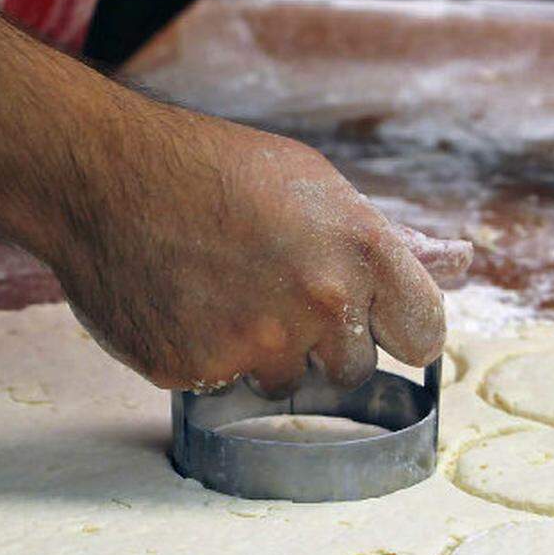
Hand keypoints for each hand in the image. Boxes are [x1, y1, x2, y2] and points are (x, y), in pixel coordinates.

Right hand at [35, 99, 470, 393]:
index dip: (399, 332)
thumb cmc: (210, 169)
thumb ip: (381, 243)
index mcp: (360, 252)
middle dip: (321, 343)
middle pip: (352, 371)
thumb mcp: (312, 184)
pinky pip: (218, 385)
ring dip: (258, 353)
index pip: (424, 335)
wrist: (101, 174)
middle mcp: (317, 305)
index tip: (378, 327)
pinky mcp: (196, 373)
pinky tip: (180, 305)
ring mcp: (254, 345)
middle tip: (271, 290)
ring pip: (281, 382)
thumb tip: (452, 268)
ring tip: (216, 291)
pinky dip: (202, 356)